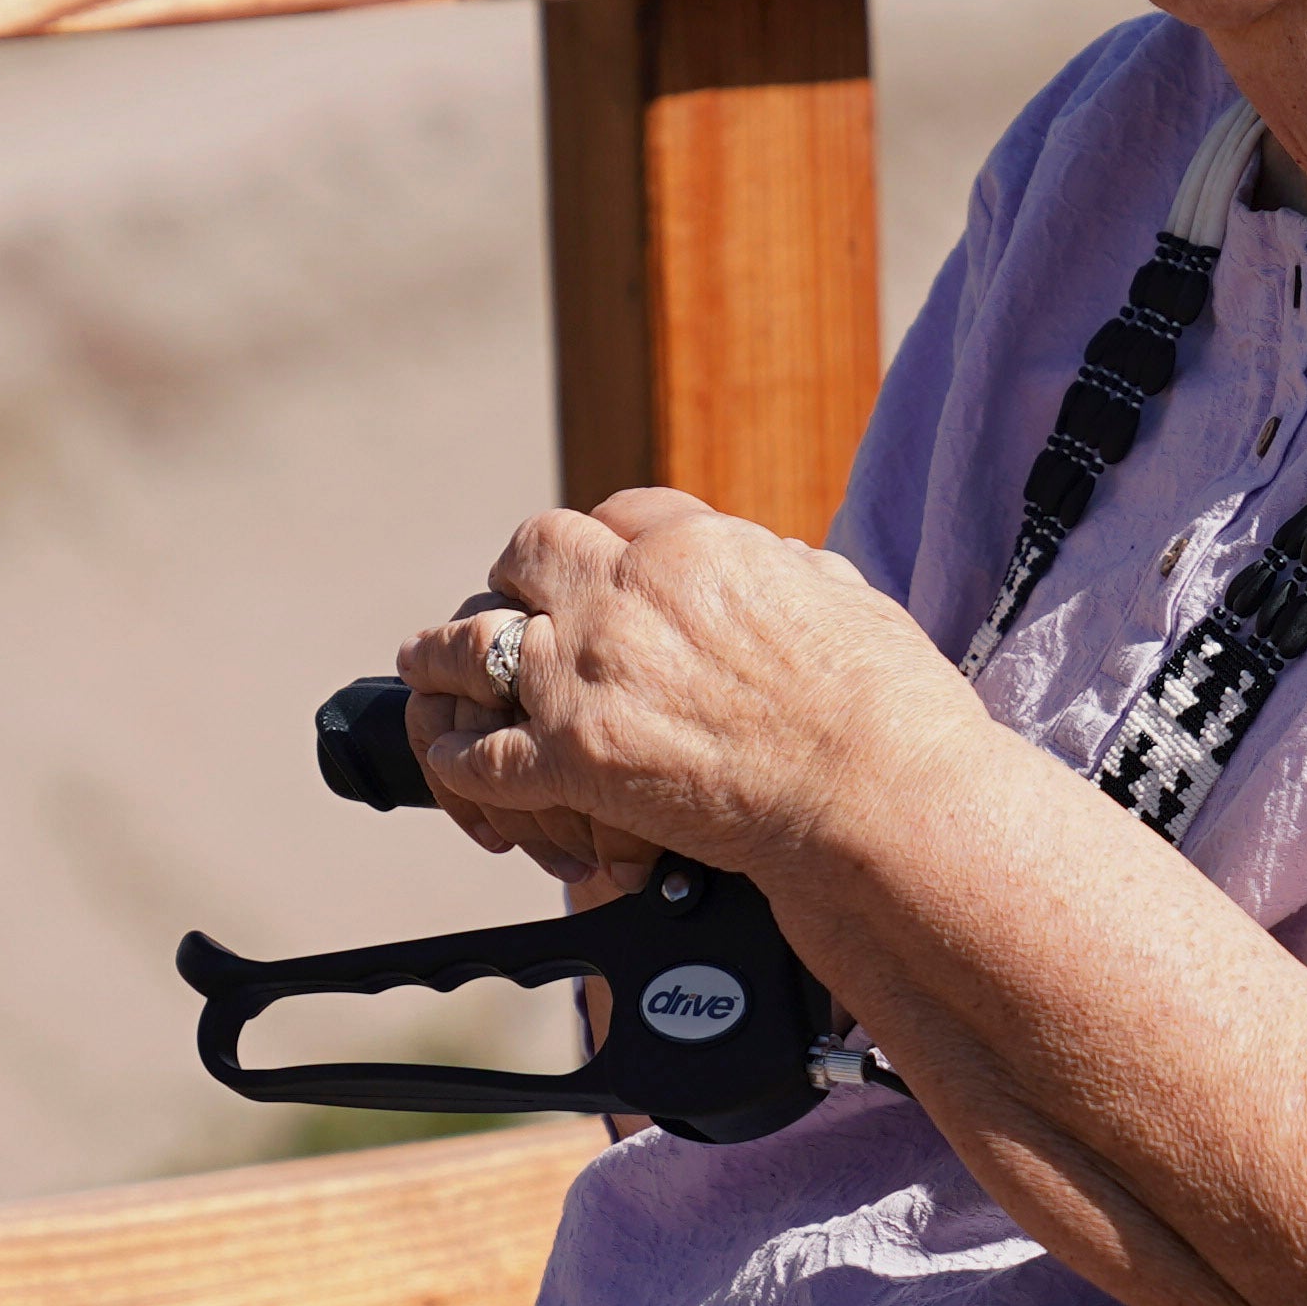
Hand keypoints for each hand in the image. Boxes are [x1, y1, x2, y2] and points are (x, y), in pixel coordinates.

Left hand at [391, 494, 965, 889]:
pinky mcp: (571, 761)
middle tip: (507, 597)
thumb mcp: (845, 597)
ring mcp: (587, 678)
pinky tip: (451, 761)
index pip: (618, 515)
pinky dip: (457, 760)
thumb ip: (794, 573)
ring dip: (442, 653)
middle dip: (515, 575)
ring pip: (474, 645)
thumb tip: (781, 564)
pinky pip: (479, 755)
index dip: (602, 537)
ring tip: (423, 660)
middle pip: (531, 555)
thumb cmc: (883, 702)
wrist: (874, 790)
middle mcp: (623, 597)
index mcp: (692, 549)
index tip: (595, 559)